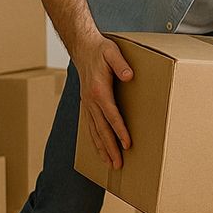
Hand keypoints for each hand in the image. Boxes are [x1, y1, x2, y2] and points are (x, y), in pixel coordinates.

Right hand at [71, 32, 132, 167]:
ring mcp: (88, 104)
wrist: (83, 47)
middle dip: (110, 148)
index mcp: (99, 91)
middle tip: (118, 164)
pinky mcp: (88, 104)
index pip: (111, 115)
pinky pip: (90, 126)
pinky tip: (100, 150)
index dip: (119, 131)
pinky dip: (95, 140)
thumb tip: (129, 76)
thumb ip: (121, 63)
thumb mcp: (112, 52)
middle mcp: (91, 101)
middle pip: (101, 129)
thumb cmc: (101, 50)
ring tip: (110, 164)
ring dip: (102, 148)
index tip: (127, 144)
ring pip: (94, 131)